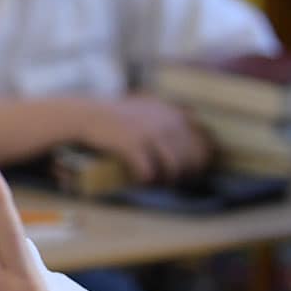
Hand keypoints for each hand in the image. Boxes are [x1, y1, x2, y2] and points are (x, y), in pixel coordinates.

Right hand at [77, 95, 210, 182]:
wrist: (88, 114)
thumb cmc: (118, 116)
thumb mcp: (149, 107)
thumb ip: (170, 115)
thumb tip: (194, 130)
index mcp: (173, 113)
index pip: (202, 142)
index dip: (201, 161)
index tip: (192, 171)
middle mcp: (166, 121)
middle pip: (190, 158)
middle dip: (184, 174)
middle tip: (172, 181)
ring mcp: (150, 133)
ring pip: (173, 167)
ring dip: (167, 180)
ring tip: (158, 183)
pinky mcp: (132, 145)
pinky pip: (149, 172)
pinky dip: (146, 180)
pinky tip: (141, 181)